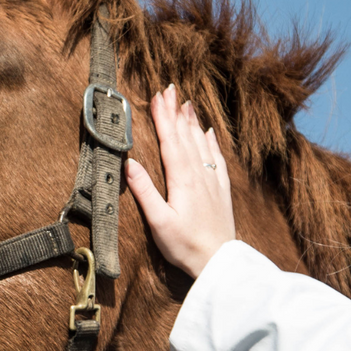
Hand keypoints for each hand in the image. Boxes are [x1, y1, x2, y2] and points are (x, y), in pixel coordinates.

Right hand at [126, 84, 235, 277]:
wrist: (220, 262)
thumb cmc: (185, 246)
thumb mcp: (158, 222)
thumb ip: (144, 191)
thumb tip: (129, 163)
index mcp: (182, 180)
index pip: (171, 140)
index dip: (163, 117)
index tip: (157, 96)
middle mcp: (199, 175)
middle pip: (186, 136)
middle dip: (176, 111)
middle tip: (170, 88)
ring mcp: (213, 182)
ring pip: (202, 143)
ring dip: (193, 122)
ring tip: (187, 103)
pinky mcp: (221, 191)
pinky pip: (217, 158)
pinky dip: (212, 142)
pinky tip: (209, 132)